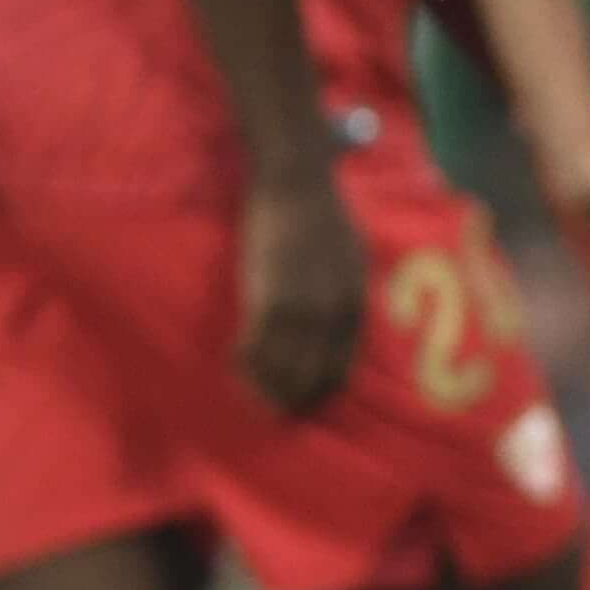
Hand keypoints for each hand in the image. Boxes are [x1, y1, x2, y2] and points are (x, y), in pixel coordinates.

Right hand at [234, 170, 369, 418]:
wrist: (296, 180)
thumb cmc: (324, 211)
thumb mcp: (355, 257)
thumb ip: (348, 294)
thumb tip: (339, 324)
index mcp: (355, 307)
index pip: (339, 371)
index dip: (317, 392)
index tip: (300, 400)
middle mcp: (332, 315)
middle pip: (311, 378)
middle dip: (291, 400)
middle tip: (271, 410)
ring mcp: (301, 309)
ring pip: (280, 371)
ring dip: (263, 389)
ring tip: (249, 394)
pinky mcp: (268, 298)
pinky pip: (254, 348)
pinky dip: (243, 363)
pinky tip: (233, 362)